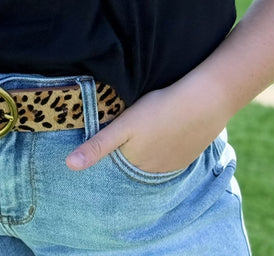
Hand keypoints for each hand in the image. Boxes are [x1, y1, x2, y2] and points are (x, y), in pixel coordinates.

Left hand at [65, 85, 225, 172]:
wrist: (204, 102)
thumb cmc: (160, 109)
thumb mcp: (124, 125)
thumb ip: (97, 146)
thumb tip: (68, 166)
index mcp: (134, 162)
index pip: (114, 162)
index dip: (110, 150)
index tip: (105, 140)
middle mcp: (152, 170)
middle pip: (132, 162)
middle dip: (127, 151)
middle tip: (131, 127)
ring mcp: (172, 165)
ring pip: (151, 159)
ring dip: (147, 149)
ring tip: (148, 126)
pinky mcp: (187, 156)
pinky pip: (169, 156)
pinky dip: (165, 146)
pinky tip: (166, 128)